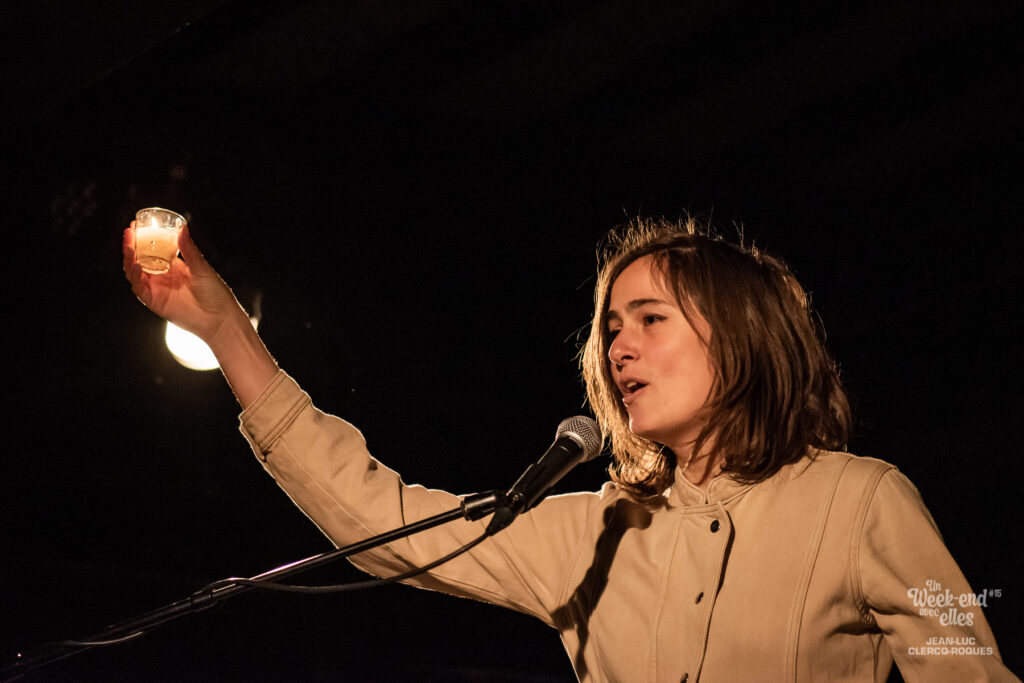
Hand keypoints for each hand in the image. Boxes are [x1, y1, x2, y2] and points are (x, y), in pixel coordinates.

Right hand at [123, 222, 244, 344]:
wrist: (219, 318)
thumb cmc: (214, 292)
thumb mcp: (201, 268)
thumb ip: (189, 250)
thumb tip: (183, 228)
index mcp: (172, 266)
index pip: (151, 249)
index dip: (141, 238)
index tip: (136, 224)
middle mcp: (162, 277)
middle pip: (139, 260)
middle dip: (131, 246)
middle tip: (128, 231)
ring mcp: (157, 289)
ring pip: (135, 273)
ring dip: (129, 260)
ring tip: (129, 247)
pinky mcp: (155, 302)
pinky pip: (140, 289)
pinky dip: (135, 278)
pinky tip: (136, 266)